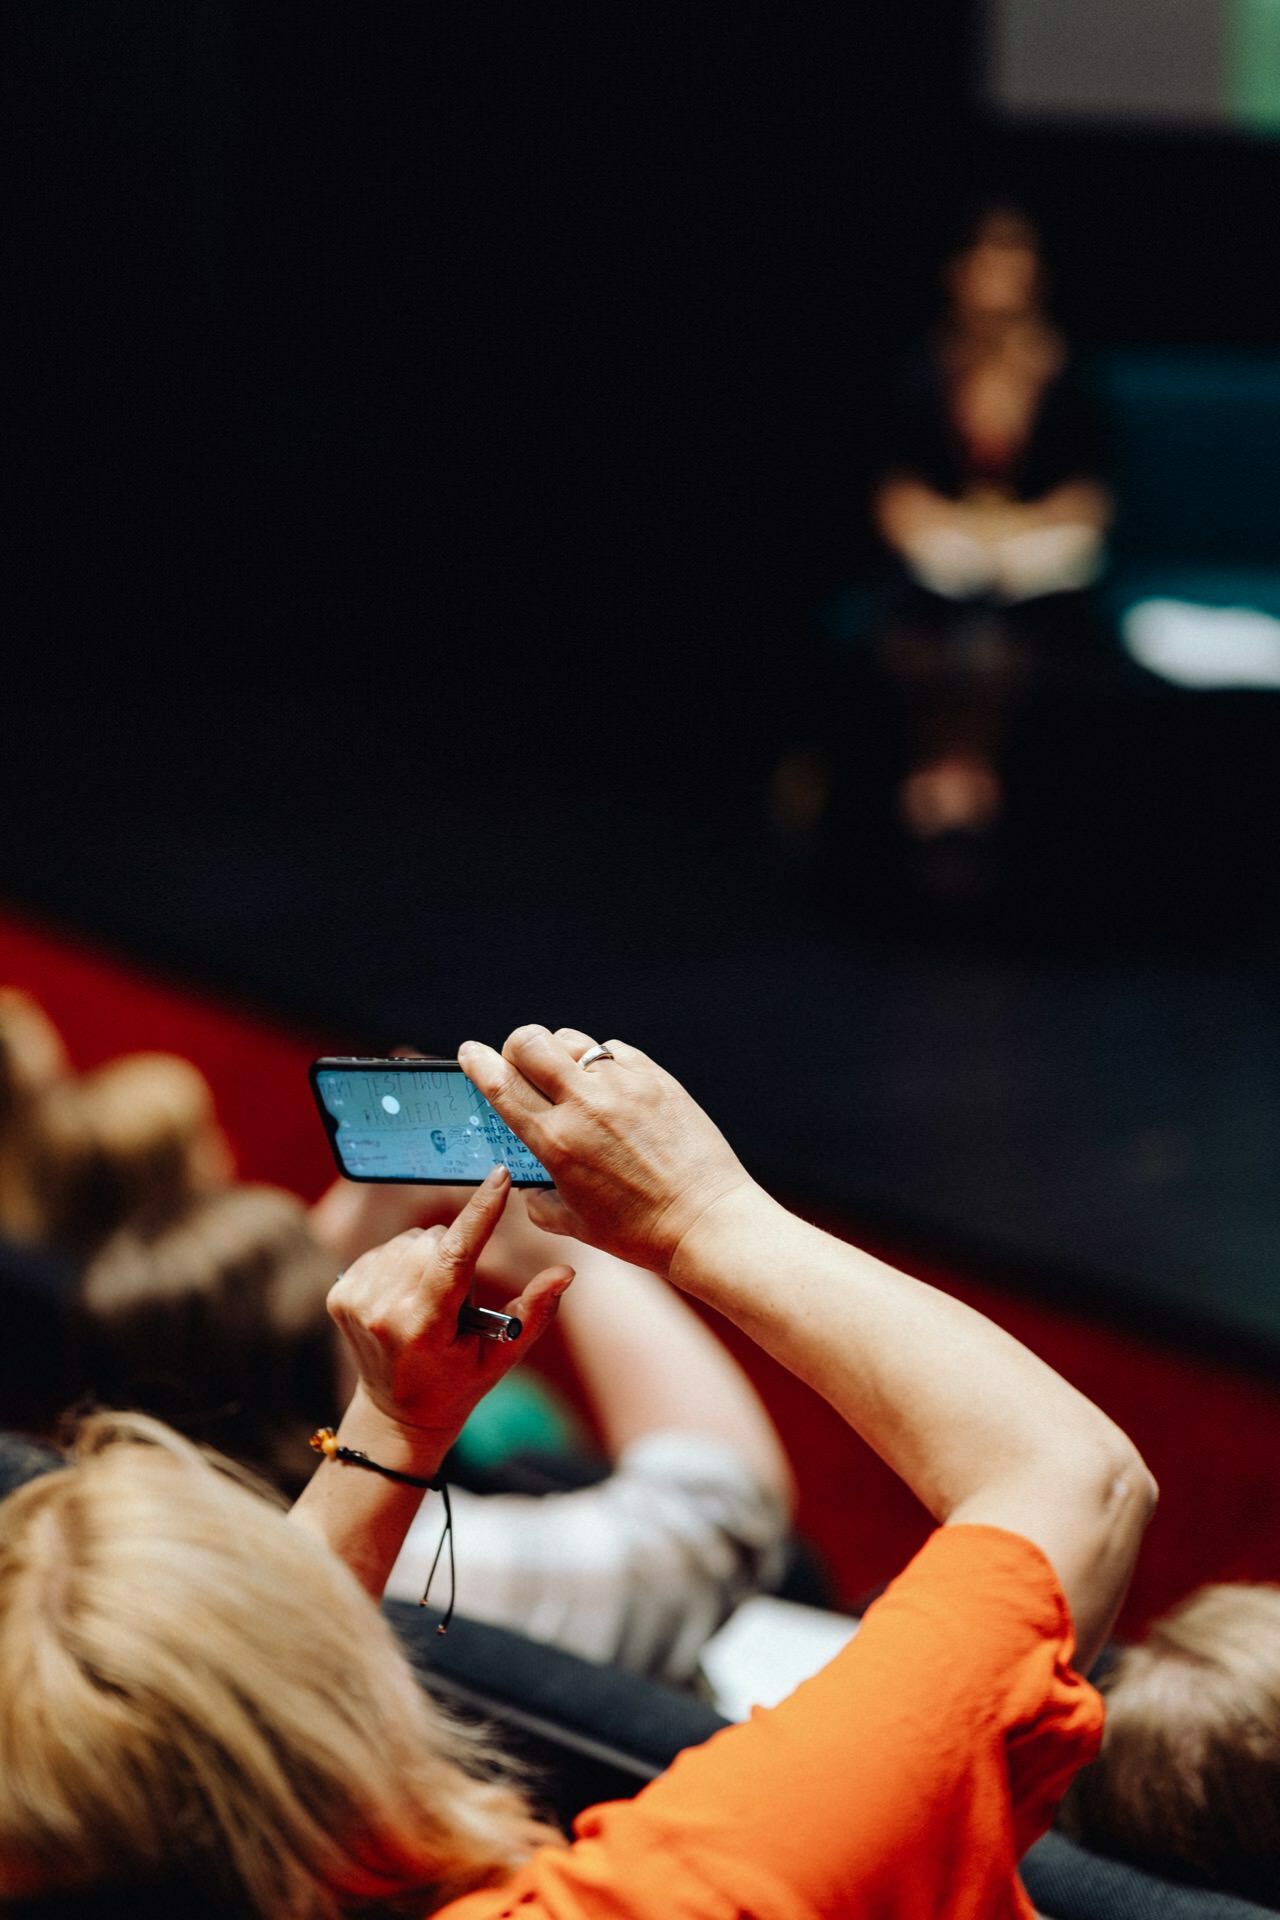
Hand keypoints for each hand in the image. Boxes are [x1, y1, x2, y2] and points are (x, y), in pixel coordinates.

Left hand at [326, 1167, 572, 1450]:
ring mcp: (356, 1300)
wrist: (395, 1413)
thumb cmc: (458, 1384)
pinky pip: (386, 1249)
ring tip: (431, 1301)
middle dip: (454, 1253)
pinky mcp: (341, 1292)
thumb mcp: (502, 1356)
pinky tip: (407, 1297)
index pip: (454, 1256)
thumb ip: (533, 1312)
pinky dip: (403, 1263)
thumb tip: (565, 1272)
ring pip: (410, 1240)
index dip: (481, 1212)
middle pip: (434, 1240)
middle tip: (458, 1299)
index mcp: (424, 1327)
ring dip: (429, 1257)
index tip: (500, 1176)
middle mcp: (383, 1310)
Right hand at [458, 1025, 756, 1275]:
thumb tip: (525, 1176)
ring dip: (558, 1054)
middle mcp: (585, 1104)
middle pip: (529, 1041)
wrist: (705, 1221)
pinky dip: (602, 1063)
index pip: (501, 1084)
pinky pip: (614, 1050)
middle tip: (521, 1067)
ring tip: (567, 1080)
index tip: (470, 1052)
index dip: (478, 1062)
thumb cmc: (638, 1231)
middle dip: (515, 1049)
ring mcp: (623, 1085)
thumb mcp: (572, 1222)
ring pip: (571, 1039)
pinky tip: (609, 1088)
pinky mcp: (656, 1077)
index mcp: (556, 1141)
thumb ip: (537, 1196)